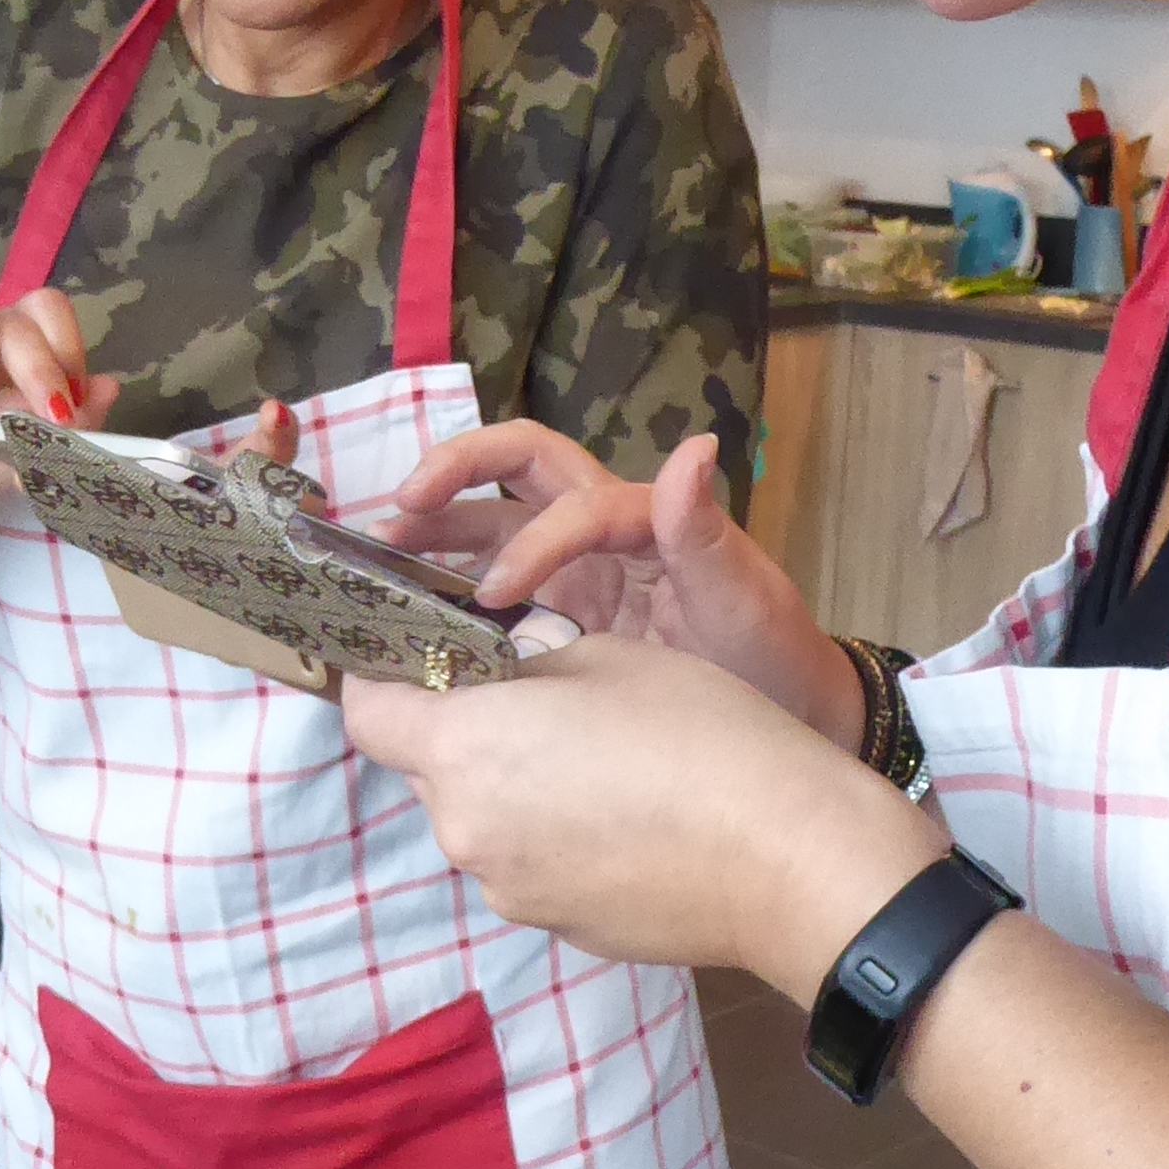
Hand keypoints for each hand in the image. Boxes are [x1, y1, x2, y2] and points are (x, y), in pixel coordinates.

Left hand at [339, 636, 936, 991]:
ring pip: (483, 820)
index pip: (368, 712)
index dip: (383, 676)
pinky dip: (558, 837)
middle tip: (539, 700)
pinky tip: (628, 820)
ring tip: (602, 765)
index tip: (419, 655)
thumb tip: (504, 673)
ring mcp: (509, 889)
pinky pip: (532, 865)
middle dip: (466, 732)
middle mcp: (464, 829)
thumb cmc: (702, 736)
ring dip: (516, 788)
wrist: (789, 857)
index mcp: (464, 748)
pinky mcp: (556, 926)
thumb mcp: (606, 657)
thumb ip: (526, 664)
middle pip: (427, 769)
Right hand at [387, 424, 844, 723]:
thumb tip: (694, 448)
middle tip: (398, 510)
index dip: (530, 542)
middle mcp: (603, 529)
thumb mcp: (747, 602)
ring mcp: (576, 571)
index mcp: (645, 518)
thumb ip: (707, 534)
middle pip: (517, 469)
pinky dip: (448, 592)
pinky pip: (492, 588)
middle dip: (454, 476)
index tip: (497, 593)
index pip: (568, 503)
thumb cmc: (774, 658)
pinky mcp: (558, 616)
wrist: (789, 719)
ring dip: (437, 529)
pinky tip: (408, 618)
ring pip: (493, 524)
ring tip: (380, 554)